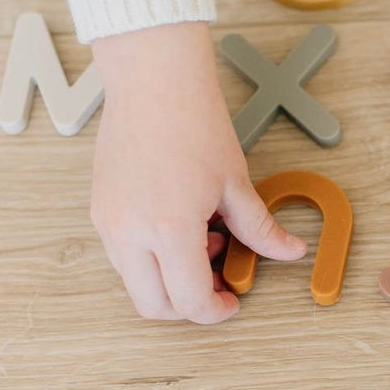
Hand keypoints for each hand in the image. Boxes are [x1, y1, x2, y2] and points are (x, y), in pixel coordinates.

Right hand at [90, 22, 306, 323]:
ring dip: (168, 279)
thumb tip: (290, 251)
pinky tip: (178, 223)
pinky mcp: (99, 209)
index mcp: (168, 229)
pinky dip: (150, 257)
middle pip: (153, 305)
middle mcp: (129, 233)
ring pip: (134, 282)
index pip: (189, 301)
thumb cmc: (195, 122)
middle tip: (217, 280)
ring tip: (201, 238)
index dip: (216, 310)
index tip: (232, 300)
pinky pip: (121, 255)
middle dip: (189, 305)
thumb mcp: (235, 182)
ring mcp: (108, 222)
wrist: (154, 80)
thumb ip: (260, 228)